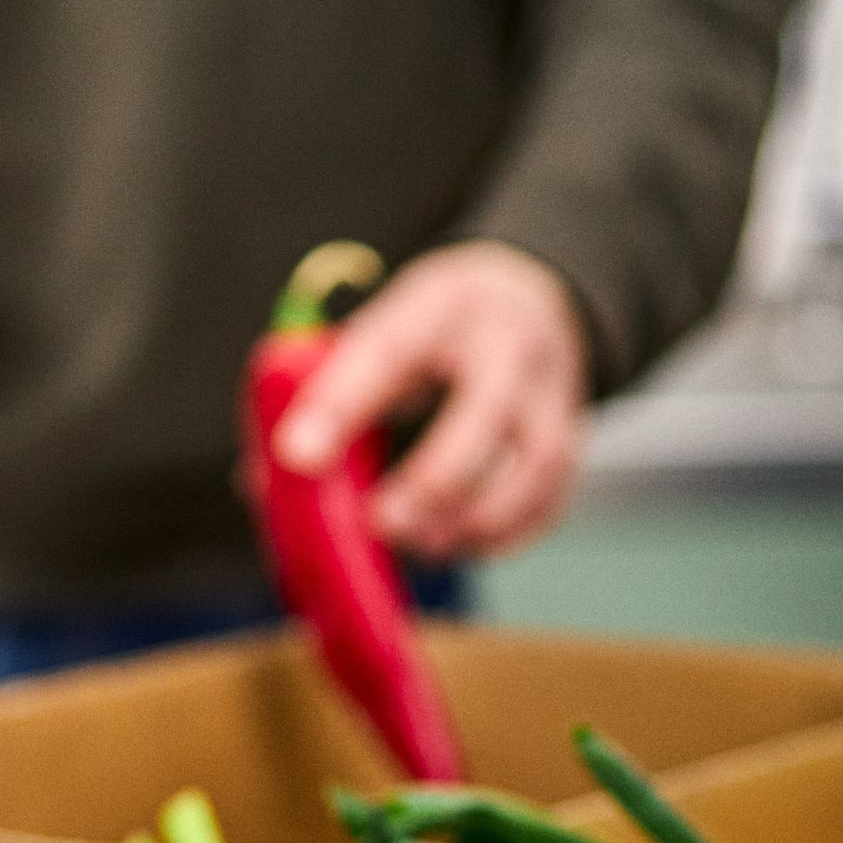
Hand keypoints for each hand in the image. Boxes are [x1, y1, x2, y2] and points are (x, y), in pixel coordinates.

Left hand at [270, 241, 589, 558]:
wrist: (532, 298)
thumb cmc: (437, 327)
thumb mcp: (381, 329)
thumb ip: (330, 393)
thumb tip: (270, 475)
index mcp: (443, 307)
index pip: (390, 350)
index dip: (342, 404)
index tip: (298, 455)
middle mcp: (509, 347)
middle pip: (485, 418)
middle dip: (432, 482)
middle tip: (382, 522)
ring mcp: (553, 396)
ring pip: (533, 467)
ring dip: (473, 519)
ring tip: (420, 542)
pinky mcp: (572, 442)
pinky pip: (550, 500)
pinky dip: (505, 536)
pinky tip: (459, 545)